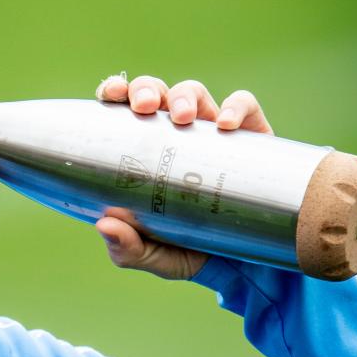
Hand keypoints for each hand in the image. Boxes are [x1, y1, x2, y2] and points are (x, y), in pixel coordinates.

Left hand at [94, 74, 273, 279]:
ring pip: (194, 93)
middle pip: (157, 93)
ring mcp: (212, 133)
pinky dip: (236, 107)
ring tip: (182, 117)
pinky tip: (227, 126)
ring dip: (184, 96)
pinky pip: (245, 107)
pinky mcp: (252, 137)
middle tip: (144, 108)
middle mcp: (176, 136)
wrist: (248, 267)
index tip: (109, 95)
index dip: (114, 93)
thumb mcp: (155, 256)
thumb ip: (128, 248)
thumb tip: (105, 225)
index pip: (124, 112)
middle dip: (147, 90)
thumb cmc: (192, 252)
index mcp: (145, 153)